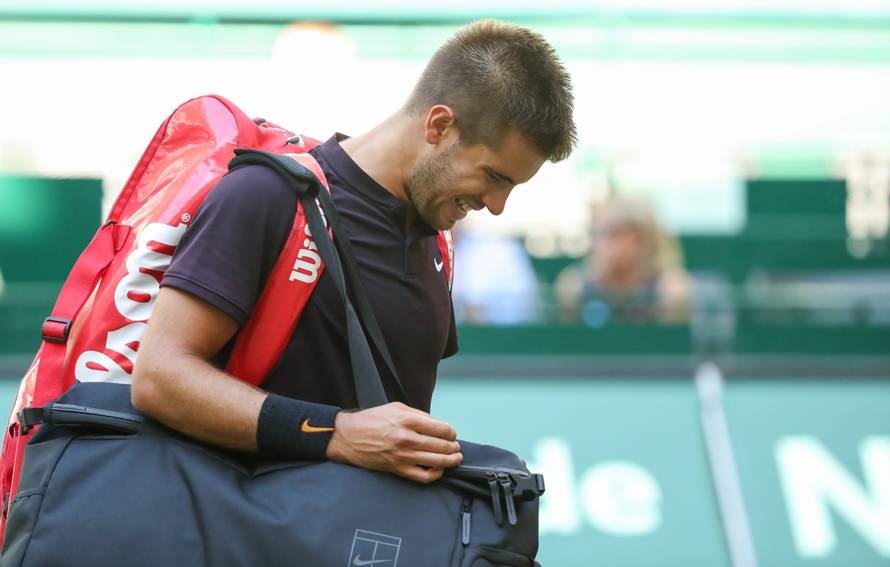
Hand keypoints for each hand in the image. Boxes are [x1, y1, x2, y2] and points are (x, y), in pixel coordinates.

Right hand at [325, 402, 461, 483]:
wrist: (348, 437)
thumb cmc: (371, 420)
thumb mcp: (396, 407)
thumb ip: (419, 415)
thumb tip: (438, 424)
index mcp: (408, 420)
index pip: (442, 428)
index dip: (451, 432)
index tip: (452, 434)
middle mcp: (407, 439)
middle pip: (442, 446)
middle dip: (453, 447)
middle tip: (456, 446)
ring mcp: (403, 456)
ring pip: (436, 462)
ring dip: (450, 461)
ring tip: (455, 458)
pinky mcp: (397, 469)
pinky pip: (423, 476)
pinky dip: (435, 475)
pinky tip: (439, 470)